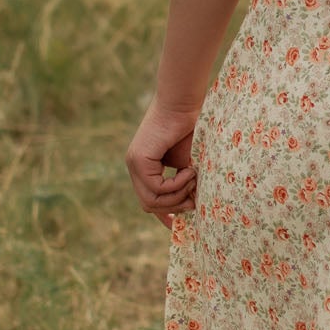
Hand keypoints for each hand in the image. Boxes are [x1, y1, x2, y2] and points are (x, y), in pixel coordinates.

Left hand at [125, 98, 200, 230]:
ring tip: (194, 180)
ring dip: (177, 195)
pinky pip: (157, 188)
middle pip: (149, 205)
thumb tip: (193, 206)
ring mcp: (134, 164)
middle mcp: (135, 167)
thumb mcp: (188, 163)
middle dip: (175, 207)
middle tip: (195, 200)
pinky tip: (189, 171)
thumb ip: (185, 183)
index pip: (149, 200)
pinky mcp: (138, 160)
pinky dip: (176, 185)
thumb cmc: (191, 127)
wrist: (184, 103)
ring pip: (151, 201)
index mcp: (145, 167)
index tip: (178, 226)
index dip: (163, 215)